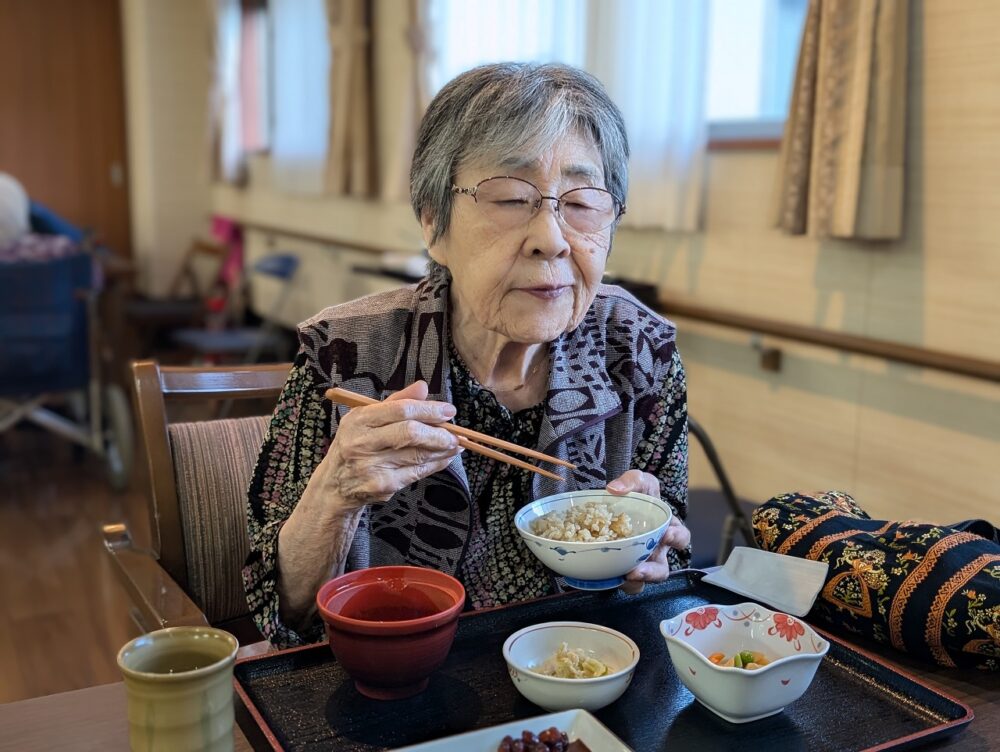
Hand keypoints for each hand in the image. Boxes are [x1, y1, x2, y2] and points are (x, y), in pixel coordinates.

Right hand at [318, 380, 462, 509]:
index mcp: (358, 420)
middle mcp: (362, 443)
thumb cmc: (354, 446)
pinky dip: (436, 464)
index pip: (400, 410)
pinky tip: (445, 457)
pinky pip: (418, 472)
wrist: (335, 486)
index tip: (448, 410)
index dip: (429, 409)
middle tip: (455, 432)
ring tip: (455, 443)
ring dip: (442, 449)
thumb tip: (422, 387)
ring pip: (418, 454)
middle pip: (410, 433)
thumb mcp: (365, 419)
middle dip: (438, 432)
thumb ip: (395, 402)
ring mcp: (372, 467)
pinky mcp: (383, 486)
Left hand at [606, 470, 690, 591]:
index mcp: (666, 531)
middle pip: (661, 570)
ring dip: (633, 582)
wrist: (614, 502)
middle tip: (637, 570)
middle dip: (651, 573)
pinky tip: (603, 575)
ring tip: (622, 577)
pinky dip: (612, 580)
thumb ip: (631, 481)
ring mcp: (637, 561)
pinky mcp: (618, 567)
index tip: (665, 534)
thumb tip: (614, 489)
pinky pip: (619, 581)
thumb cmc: (636, 494)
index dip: (676, 538)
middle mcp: (654, 551)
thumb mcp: (639, 481)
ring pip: (641, 581)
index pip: (681, 538)